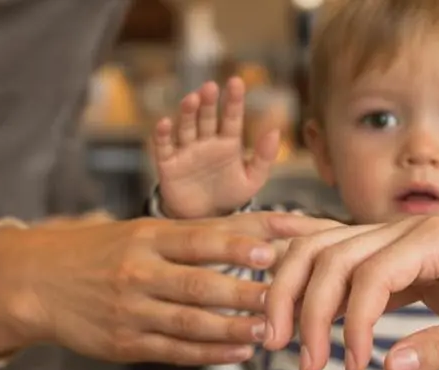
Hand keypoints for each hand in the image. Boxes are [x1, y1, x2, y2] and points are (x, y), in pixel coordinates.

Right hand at [0, 213, 285, 365]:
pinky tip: (239, 352)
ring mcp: (131, 311)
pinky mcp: (125, 344)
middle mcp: (138, 273)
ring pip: (190, 323)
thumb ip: (193, 236)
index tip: (271, 250)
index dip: (237, 246)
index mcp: (145, 238)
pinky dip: (209, 353)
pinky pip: (174, 351)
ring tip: (269, 332)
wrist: (34, 284)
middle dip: (243, 293)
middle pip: (198, 284)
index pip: (199, 238)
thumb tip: (259, 233)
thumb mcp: (138, 232)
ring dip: (233, 329)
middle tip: (282, 297)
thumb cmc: (100, 252)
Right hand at [152, 77, 279, 218]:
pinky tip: (165, 123)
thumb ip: (263, 158)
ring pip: (186, 127)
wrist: (204, 219)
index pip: (232, 117)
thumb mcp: (251, 180)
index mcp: (228, 143)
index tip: (236, 82)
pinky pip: (164, 147)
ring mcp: (186, 151)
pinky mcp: (168, 164)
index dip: (233, 100)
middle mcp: (206, 141)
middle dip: (208, 102)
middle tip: (210, 87)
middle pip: (207, 117)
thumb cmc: (229, 195)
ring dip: (188, 113)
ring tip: (191, 99)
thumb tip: (276, 132)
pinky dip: (163, 135)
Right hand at [260, 215, 438, 369]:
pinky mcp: (406, 268)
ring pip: (327, 256)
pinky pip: (347, 269)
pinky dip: (315, 286)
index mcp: (435, 239)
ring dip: (299, 296)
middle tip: (299, 361)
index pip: (366, 274)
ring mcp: (405, 247)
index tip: (354, 368)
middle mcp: (411, 233)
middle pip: (329, 255)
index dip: (349, 322)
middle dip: (301, 305)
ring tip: (286, 345)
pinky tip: (287, 297)